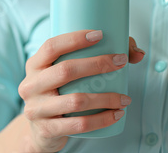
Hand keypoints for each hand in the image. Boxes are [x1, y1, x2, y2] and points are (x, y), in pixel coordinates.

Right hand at [18, 30, 144, 151]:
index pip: (51, 46)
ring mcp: (36, 109)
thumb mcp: (67, 74)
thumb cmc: (59, 93)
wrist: (39, 131)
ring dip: (106, 98)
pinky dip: (102, 119)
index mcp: (34, 65)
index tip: (100, 35)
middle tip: (121, 62)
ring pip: (76, 100)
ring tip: (125, 98)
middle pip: (65, 71)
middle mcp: (31, 85)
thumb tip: (136, 53)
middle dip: (97, 64)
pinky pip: (79, 125)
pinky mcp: (46, 130)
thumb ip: (98, 56)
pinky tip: (116, 114)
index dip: (75, 39)